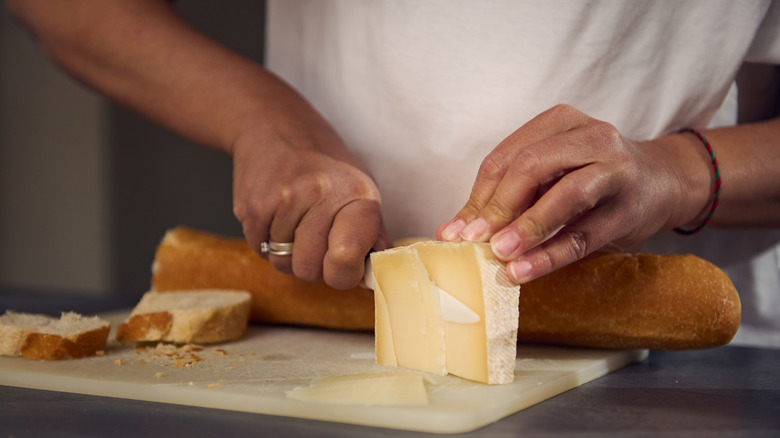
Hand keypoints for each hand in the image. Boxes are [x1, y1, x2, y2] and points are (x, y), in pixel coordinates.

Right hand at [232, 106, 391, 289]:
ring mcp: (285, 199)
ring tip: (293, 218)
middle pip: (310, 270)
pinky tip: (274, 212)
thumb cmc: (323, 162)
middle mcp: (322, 195)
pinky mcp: (253, 204)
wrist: (273, 124)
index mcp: (358, 195)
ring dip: (286, 250)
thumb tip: (378, 272)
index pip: (348, 260)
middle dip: (310, 262)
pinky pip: (259, 248)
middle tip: (311, 235)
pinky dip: (265, 239)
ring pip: (282, 262)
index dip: (343, 273)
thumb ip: (371, 233)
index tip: (342, 263)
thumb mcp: (358, 188)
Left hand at [437, 104, 712, 283]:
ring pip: (566, 196)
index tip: (456, 230)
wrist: (662, 183)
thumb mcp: (548, 175)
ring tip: (499, 253)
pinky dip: (551, 254)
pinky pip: (585, 234)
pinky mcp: (630, 208)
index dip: (479, 195)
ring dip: (528, 227)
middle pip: (532, 166)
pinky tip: (525, 270)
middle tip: (474, 240)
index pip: (507, 157)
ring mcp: (615, 170)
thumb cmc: (591, 178)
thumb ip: (505, 197)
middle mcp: (590, 136)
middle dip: (499, 207)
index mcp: (560, 122)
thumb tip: (453, 231)